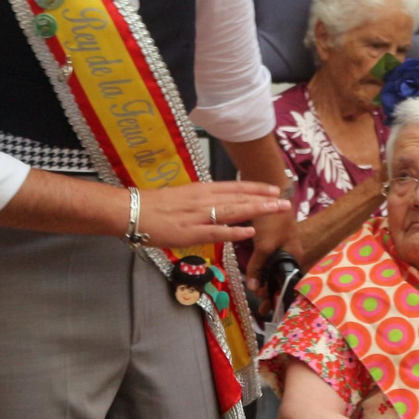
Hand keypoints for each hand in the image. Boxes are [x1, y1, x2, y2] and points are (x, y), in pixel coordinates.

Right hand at [137, 181, 289, 249]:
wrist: (132, 211)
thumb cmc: (156, 205)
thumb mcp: (183, 196)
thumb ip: (202, 199)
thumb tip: (219, 202)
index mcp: (202, 189)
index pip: (234, 186)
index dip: (256, 187)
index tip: (274, 188)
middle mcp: (203, 199)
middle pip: (239, 197)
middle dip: (264, 199)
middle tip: (285, 200)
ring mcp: (198, 215)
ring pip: (233, 211)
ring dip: (257, 210)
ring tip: (276, 210)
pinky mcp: (191, 232)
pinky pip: (217, 232)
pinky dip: (234, 231)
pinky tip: (250, 232)